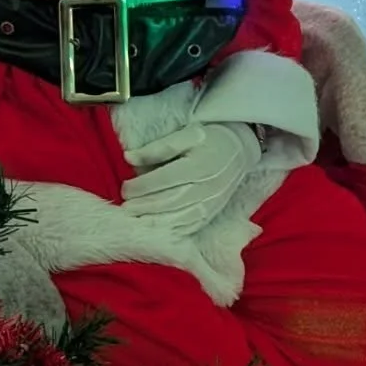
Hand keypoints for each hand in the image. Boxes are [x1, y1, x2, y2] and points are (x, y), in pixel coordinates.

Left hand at [121, 122, 259, 235]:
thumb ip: (158, 147)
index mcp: (197, 165)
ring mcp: (210, 203)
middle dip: (143, 206)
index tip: (125, 188)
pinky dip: (172, 232)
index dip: (141, 186)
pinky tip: (156, 231)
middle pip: (168, 201)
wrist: (240, 150)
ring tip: (135, 221)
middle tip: (124, 209)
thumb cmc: (210, 139)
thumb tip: (129, 157)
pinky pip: (190, 227)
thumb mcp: (186, 134)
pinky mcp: (211, 213)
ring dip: (154, 222)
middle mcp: (205, 187)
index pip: (163, 179)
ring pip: (178, 218)